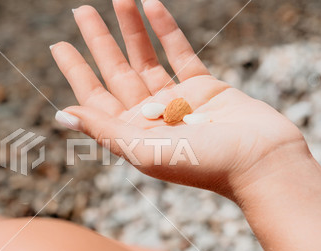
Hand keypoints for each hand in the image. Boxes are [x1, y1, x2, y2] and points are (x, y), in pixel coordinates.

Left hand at [51, 0, 306, 199]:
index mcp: (132, 133)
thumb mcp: (144, 150)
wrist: (261, 163)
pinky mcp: (203, 87)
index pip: (95, 97)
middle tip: (81, 11)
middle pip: (117, 72)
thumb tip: (62, 115)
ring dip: (131, 30)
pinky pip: (180, 53)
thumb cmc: (202, 165)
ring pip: (146, 58)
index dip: (76, 71)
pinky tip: (152, 8)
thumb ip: (103, 130)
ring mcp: (176, 100)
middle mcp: (150, 116)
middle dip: (99, 41)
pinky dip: (166, 31)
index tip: (59, 45)